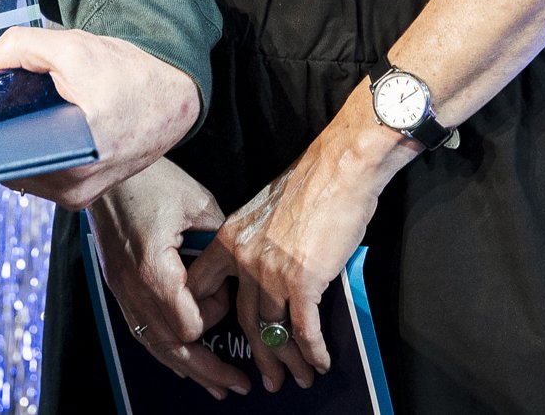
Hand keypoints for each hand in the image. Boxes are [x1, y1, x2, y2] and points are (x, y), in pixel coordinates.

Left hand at [0, 26, 199, 208]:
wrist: (172, 95)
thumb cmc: (129, 74)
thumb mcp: (74, 47)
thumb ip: (20, 48)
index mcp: (77, 158)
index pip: (7, 154)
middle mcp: (76, 189)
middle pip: (14, 163)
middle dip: (2, 133)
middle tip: (1, 106)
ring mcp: (79, 196)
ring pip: (26, 171)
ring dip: (19, 144)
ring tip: (23, 115)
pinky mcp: (82, 195)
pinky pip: (42, 175)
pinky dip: (36, 152)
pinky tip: (40, 129)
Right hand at [88, 161, 247, 399]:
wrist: (106, 169)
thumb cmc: (151, 180)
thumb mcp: (196, 203)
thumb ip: (219, 240)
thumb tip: (238, 264)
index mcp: (154, 272)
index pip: (190, 325)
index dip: (214, 314)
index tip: (224, 290)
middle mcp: (134, 289)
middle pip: (172, 347)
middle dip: (206, 369)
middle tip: (235, 385)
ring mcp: (122, 290)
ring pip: (153, 344)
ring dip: (185, 365)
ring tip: (212, 383)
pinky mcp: (117, 283)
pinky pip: (140, 328)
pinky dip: (162, 346)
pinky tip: (179, 358)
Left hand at [186, 109, 408, 392]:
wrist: (340, 167)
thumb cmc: (310, 182)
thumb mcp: (264, 209)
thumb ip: (256, 242)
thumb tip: (265, 270)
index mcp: (231, 236)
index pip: (203, 284)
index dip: (207, 315)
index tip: (216, 336)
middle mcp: (245, 258)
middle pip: (244, 320)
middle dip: (258, 355)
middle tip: (269, 377)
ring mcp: (272, 272)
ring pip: (272, 331)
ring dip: (288, 361)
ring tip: (299, 378)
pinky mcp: (303, 281)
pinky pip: (305, 330)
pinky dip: (313, 352)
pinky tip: (321, 362)